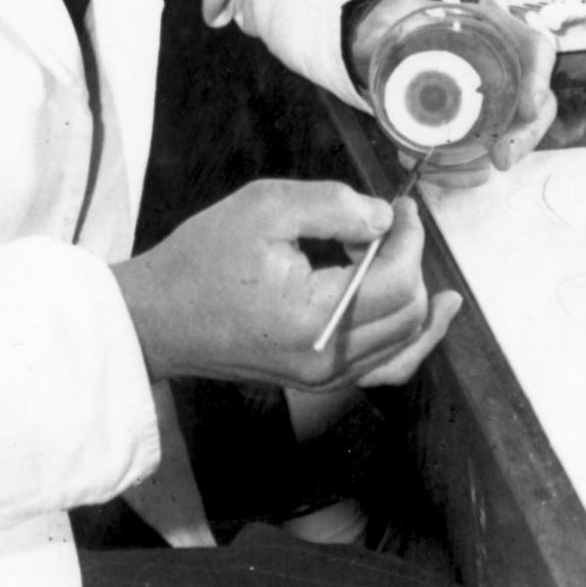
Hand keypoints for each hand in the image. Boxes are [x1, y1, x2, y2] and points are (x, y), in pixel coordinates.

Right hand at [112, 177, 456, 393]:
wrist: (157, 318)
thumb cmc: (203, 259)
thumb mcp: (266, 207)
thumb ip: (335, 206)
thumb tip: (384, 219)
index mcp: (314, 318)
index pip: (396, 280)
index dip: (409, 238)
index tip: (400, 208)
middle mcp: (326, 360)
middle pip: (408, 313)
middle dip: (409, 261)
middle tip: (384, 226)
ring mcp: (323, 378)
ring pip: (405, 344)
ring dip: (413, 295)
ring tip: (407, 261)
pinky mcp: (316, 380)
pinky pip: (384, 366)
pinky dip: (410, 338)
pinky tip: (427, 315)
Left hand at [348, 0, 560, 192]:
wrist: (403, 44)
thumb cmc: (408, 29)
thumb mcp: (394, 24)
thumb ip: (380, 34)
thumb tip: (368, 47)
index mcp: (496, 33)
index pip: (535, 49)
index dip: (540, 77)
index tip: (529, 106)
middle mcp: (507, 70)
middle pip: (538, 104)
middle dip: (526, 136)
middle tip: (502, 158)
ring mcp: (498, 103)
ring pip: (515, 137)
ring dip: (490, 161)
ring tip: (455, 173)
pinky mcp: (479, 130)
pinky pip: (483, 156)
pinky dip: (463, 171)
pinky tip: (436, 174)